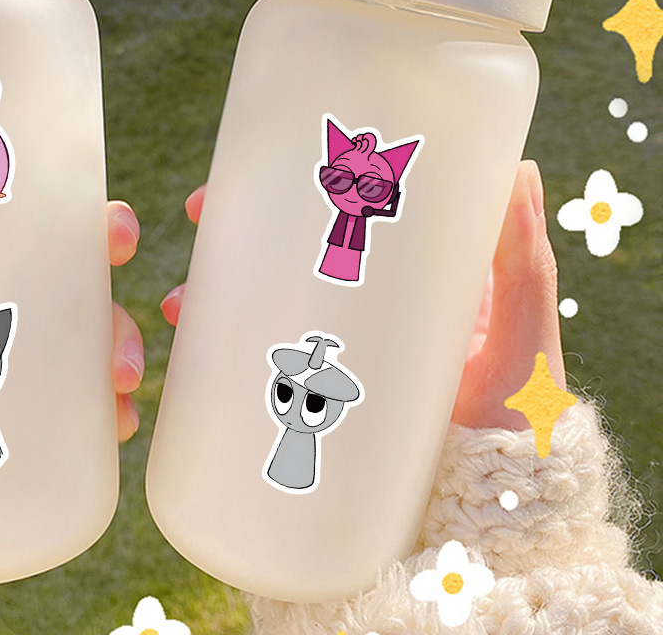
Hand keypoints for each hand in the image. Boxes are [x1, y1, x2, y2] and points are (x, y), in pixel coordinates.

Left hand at [0, 130, 144, 440]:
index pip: (65, 231)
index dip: (103, 227)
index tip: (112, 233)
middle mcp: (22, 303)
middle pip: (94, 298)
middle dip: (121, 316)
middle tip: (114, 343)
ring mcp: (27, 359)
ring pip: (96, 355)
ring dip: (119, 367)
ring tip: (114, 391)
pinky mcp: (21, 413)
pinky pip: (79, 416)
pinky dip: (103, 420)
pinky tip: (111, 428)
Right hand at [160, 161, 563, 430]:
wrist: (484, 535)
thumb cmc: (519, 435)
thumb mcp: (522, 342)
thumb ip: (523, 266)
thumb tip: (521, 168)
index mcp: (410, 292)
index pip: (345, 222)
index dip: (295, 190)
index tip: (257, 169)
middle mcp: (366, 320)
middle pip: (288, 259)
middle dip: (236, 234)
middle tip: (200, 216)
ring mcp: (336, 364)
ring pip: (261, 311)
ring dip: (211, 293)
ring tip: (181, 302)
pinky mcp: (313, 409)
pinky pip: (255, 371)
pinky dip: (215, 357)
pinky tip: (186, 354)